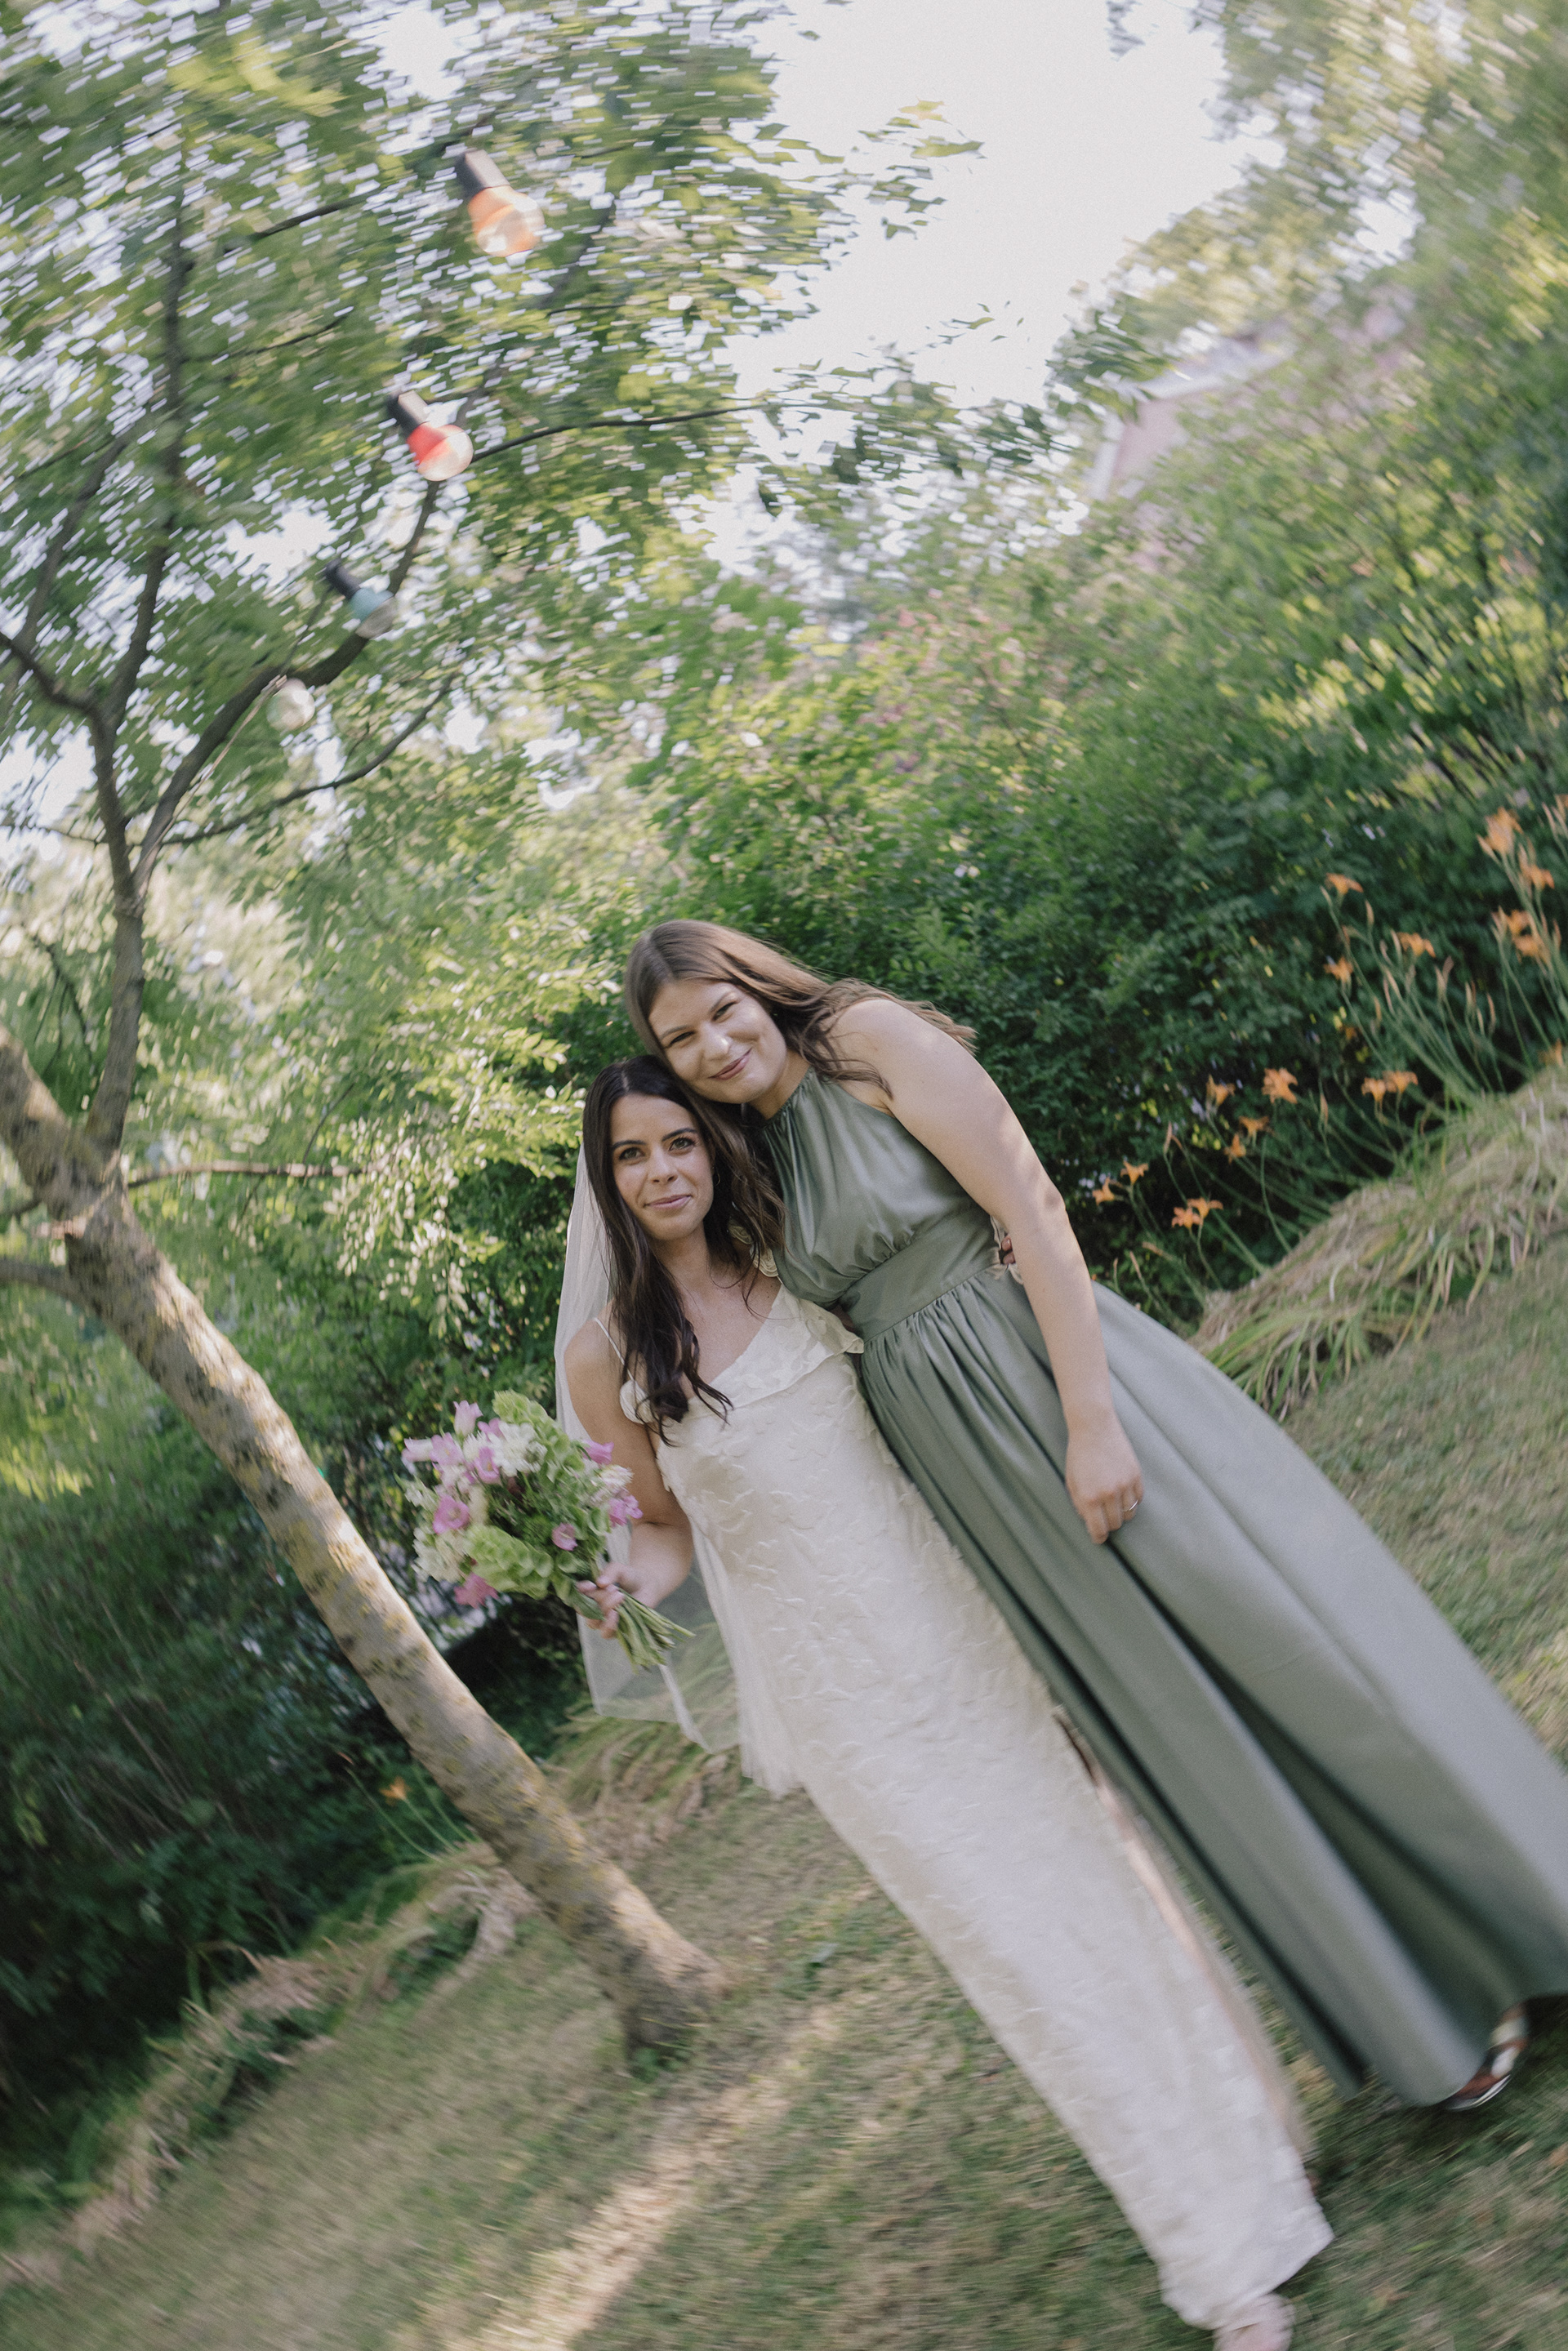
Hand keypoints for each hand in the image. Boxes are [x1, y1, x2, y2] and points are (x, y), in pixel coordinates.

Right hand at [577, 1573, 626, 1638]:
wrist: (646, 1585)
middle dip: (598, 1599)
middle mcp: (593, 1608)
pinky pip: (606, 1633)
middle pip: (585, 1610)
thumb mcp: (619, 1569)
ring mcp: (603, 1620)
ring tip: (619, 1596)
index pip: (577, 1595)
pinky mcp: (615, 1630)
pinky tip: (617, 1613)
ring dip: (605, 1609)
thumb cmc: (629, 1576)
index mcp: (589, 1594)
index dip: (580, 1592)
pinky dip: (609, 1625)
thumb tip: (600, 1583)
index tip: (591, 1585)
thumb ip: (610, 1572)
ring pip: (594, 1622)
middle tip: (614, 1588)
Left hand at [1064, 1411, 1143, 1545]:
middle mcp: (1108, 1494)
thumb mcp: (1072, 1482)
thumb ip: (1080, 1505)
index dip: (1098, 1537)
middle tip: (1103, 1516)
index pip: (1098, 1530)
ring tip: (1113, 1505)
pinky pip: (1138, 1499)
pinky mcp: (1136, 1475)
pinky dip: (1131, 1500)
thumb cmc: (1079, 1455)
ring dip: (1121, 1513)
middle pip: (1115, 1524)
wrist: (1094, 1427)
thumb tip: (1091, 1523)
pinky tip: (1122, 1493)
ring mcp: (1124, 1484)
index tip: (1099, 1538)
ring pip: (1129, 1514)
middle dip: (1108, 1523)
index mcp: (1089, 1497)